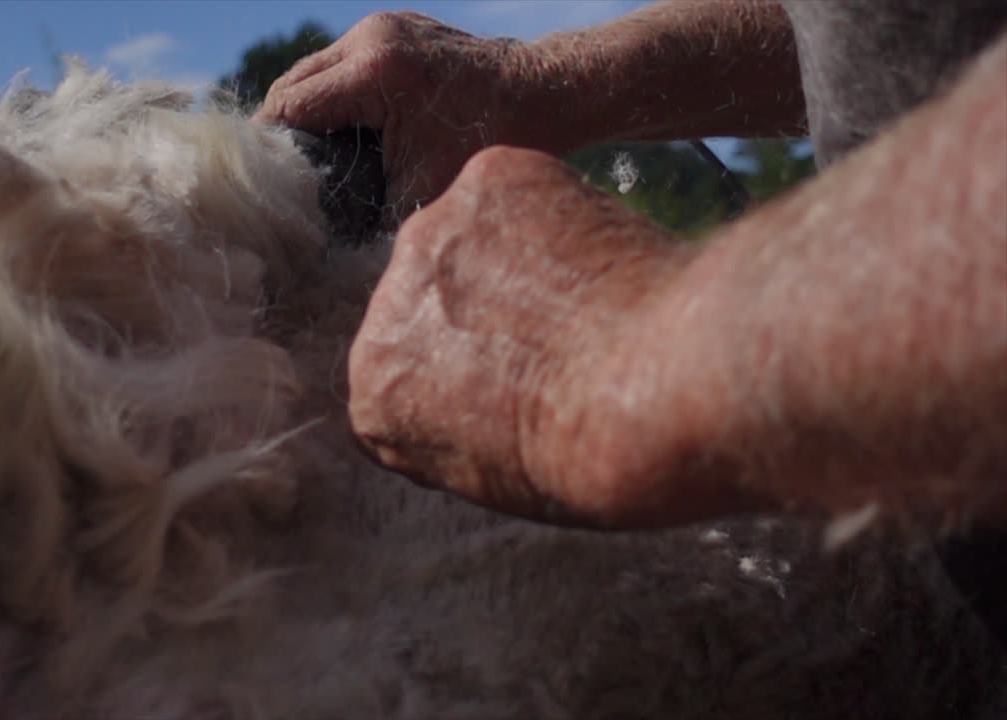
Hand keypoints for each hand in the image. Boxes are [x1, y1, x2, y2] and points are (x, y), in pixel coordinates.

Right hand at [255, 12, 535, 213]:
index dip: (269, 147)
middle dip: (281, 128)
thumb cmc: (491, 144)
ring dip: (305, 108)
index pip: (289, 106)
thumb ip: (365, 208)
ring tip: (305, 155)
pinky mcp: (395, 25)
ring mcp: (383, 25)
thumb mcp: (422, 189)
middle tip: (277, 175)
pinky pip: (344, 60)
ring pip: (314, 69)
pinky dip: (335, 92)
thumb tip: (320, 237)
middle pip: (293, 82)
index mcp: (373, 71)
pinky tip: (339, 128)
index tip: (261, 183)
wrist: (544, 93)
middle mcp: (371, 37)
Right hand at [348, 146, 765, 527]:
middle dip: (478, 309)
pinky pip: (517, 189)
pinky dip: (555, 211)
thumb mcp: (496, 475)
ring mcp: (431, 234)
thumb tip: (477, 392)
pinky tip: (596, 255)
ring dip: (513, 257)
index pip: (403, 372)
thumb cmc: (594, 456)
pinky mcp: (486, 178)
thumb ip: (455, 426)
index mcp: (374, 395)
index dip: (465, 372)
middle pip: (428, 297)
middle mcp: (382, 307)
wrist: (657, 390)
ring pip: (470, 237)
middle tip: (553, 333)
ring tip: (581, 297)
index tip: (513, 379)